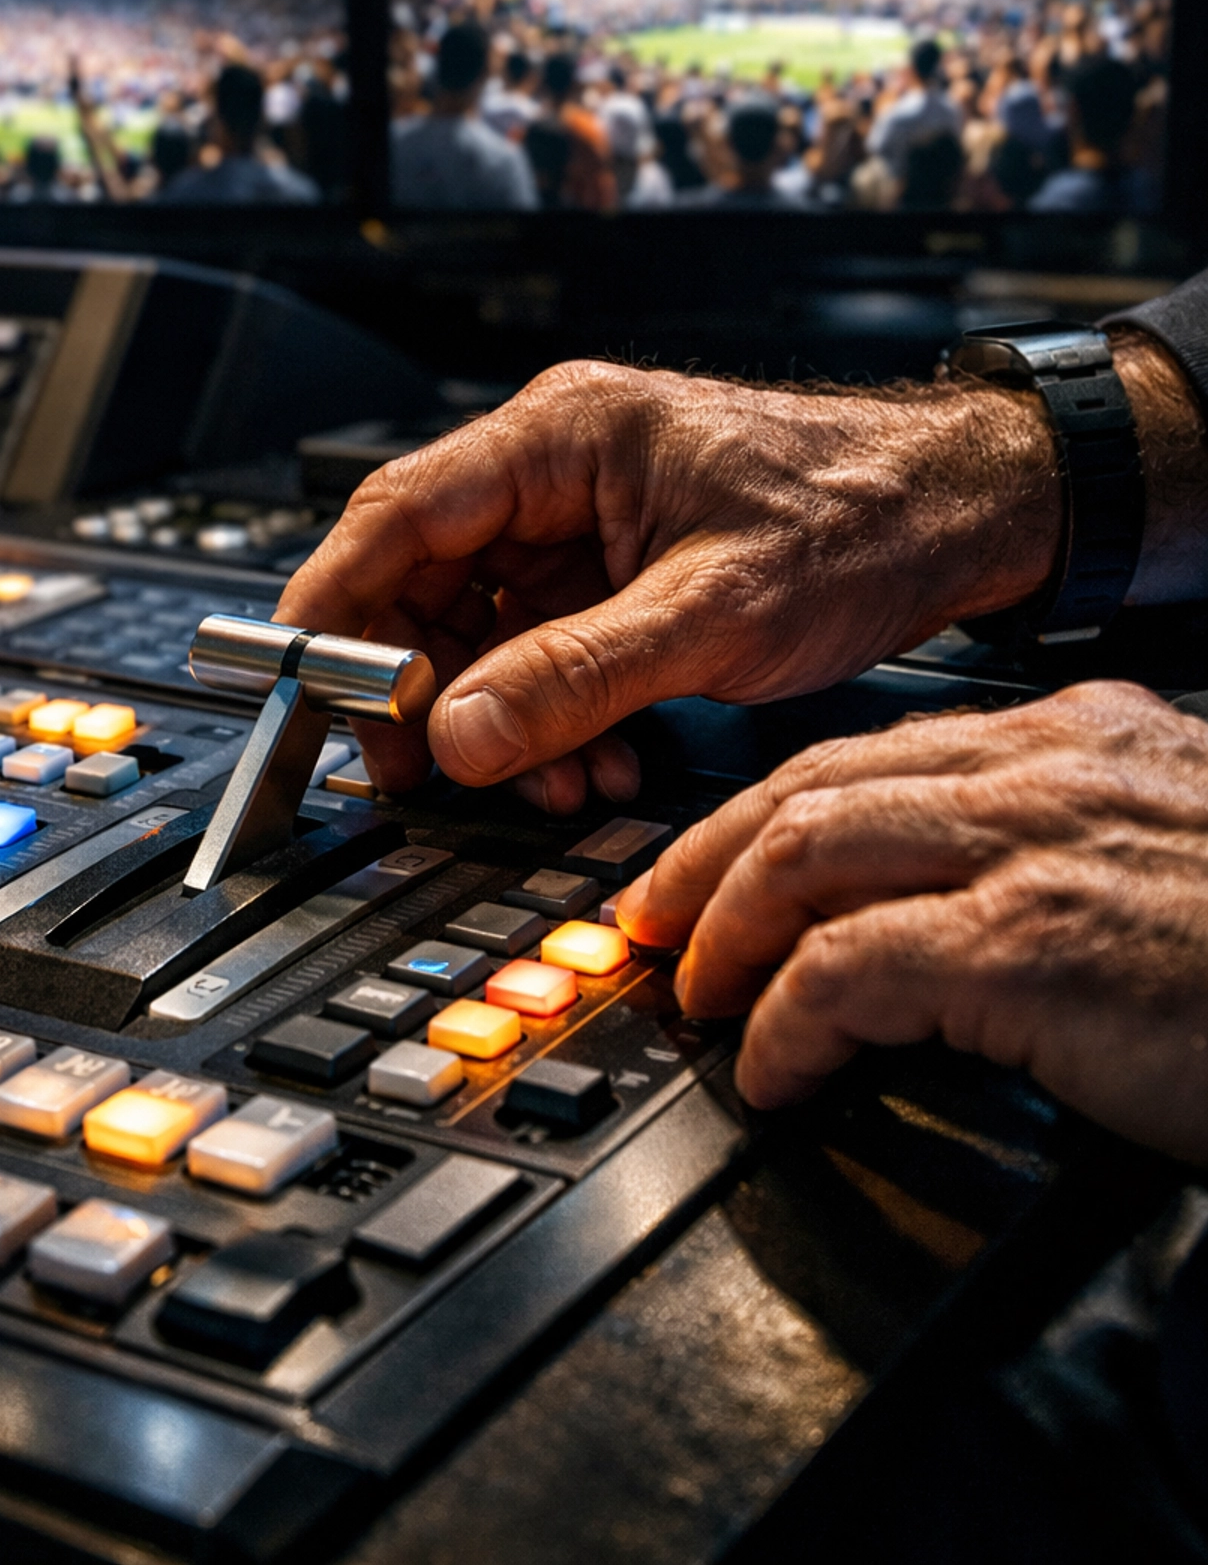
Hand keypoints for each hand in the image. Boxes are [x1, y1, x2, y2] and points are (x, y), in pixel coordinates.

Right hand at [279, 360, 1060, 812]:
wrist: (962, 516)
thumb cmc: (858, 519)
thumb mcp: (711, 614)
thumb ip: (573, 676)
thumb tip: (454, 732)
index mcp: (562, 437)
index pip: (397, 514)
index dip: (333, 604)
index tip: (300, 687)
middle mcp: (555, 468)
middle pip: (422, 577)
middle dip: (416, 685)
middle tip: (417, 773)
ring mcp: (582, 521)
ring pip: (477, 625)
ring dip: (492, 716)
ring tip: (540, 784)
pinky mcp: (614, 569)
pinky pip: (538, 646)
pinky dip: (547, 715)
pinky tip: (588, 763)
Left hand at [615, 683, 1207, 1161]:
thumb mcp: (1164, 848)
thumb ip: (1063, 838)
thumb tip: (956, 896)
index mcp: (1071, 736)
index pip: (870, 752)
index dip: (762, 810)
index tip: (704, 863)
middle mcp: (1042, 769)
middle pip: (809, 787)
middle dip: (703, 859)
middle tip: (649, 927)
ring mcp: (1034, 850)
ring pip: (805, 855)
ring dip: (725, 934)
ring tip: (697, 998)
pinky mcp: (1033, 947)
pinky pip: (848, 970)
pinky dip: (786, 1021)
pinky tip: (772, 1070)